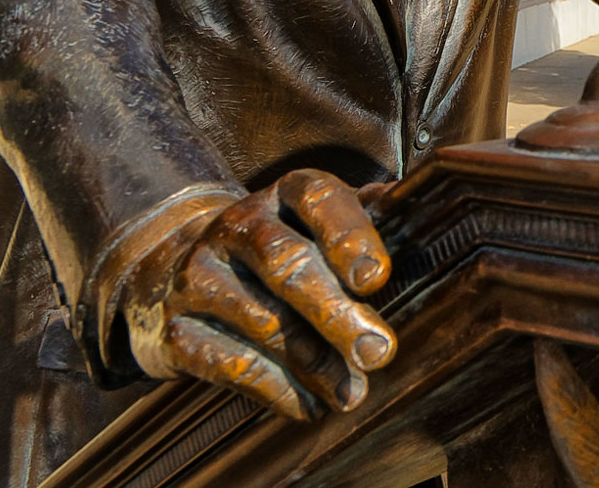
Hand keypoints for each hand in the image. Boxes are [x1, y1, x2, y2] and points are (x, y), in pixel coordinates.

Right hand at [120, 169, 396, 418]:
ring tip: (353, 391)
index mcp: (285, 193)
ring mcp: (198, 274)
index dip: (349, 236)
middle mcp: (237, 224)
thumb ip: (368, 221)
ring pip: (263, 321)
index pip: (319, 199)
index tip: (376, 278)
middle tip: (380, 351)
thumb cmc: (279, 246)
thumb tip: (426, 217)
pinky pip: (229, 364)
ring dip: (315, 362)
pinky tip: (311, 405)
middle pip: (288, 265)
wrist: (172, 269)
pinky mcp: (172, 329)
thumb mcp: (318, 222)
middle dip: (337, 313)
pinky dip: (277, 390)